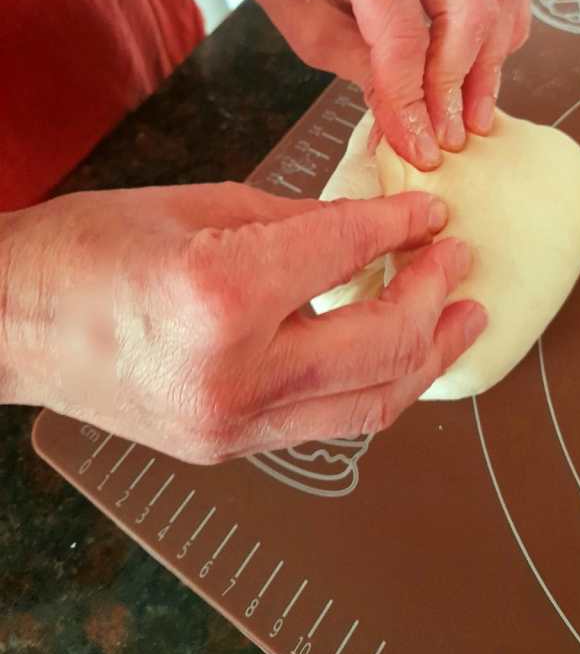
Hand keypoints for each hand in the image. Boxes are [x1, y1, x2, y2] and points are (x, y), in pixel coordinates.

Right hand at [0, 183, 484, 462]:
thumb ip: (298, 222)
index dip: (403, 225)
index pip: (346, 251)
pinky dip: (372, 385)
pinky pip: (325, 422)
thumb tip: (371, 227)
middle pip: (380, 345)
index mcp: (222, 293)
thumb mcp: (200, 206)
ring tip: (460, 322)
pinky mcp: (227, 447)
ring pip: (368, 405)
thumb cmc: (89, 248)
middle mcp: (236, 373)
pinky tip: (395, 354)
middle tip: (461, 264)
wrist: (12, 320)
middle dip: (434, 297)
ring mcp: (231, 426)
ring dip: (425, 358)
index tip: (433, 212)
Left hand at [233, 0, 529, 169]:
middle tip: (447, 137)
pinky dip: (500, 37)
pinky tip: (478, 73)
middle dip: (459, 85)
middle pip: (469, 11)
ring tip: (469, 116)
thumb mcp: (304, 29)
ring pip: (499, 0)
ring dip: (490, 67)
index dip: (413, 97)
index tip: (418, 148)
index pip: (403, 30)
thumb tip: (414, 129)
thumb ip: (363, 72)